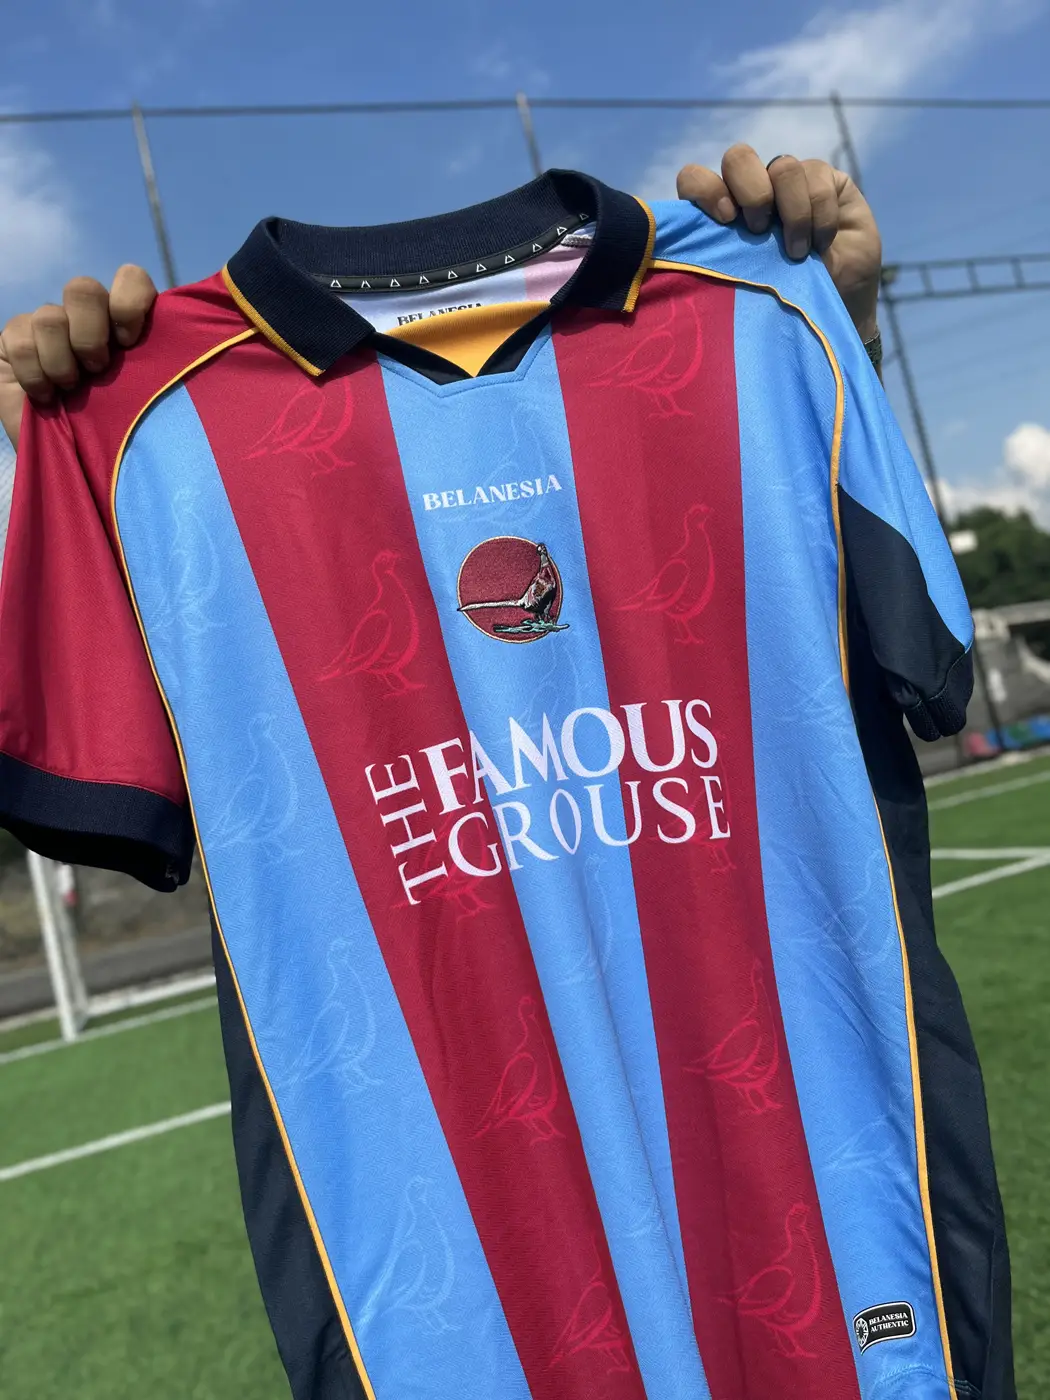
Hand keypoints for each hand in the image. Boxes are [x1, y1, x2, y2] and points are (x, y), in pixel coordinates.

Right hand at [0, 265, 156, 448]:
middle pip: (82, 288)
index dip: (129, 301)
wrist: (76, 465)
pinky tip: (45, 396)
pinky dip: (34, 373)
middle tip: (97, 369)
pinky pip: (20, 339)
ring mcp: (48, 326)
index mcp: (125, 323)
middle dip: (89, 332)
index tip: (130, 342)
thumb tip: (217, 339)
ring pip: (49, 315)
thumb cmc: (123, 435)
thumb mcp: (153, 402)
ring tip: (70, 390)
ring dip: (61, 360)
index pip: (129, 278)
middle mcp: (87, 318)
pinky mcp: (15, 341)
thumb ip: (168, 367)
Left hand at [676, 145, 881, 341]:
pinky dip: (820, 217)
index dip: (705, 189)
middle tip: (761, 231)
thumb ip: (720, 263)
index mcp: (721, 211)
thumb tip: (690, 262)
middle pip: (738, 157)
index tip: (726, 219)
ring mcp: (787, 179)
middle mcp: (751, 188)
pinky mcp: (823, 178)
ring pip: (783, 167)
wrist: (839, 298)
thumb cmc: (782, 297)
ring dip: (793, 214)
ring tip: (797, 253)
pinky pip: (817, 179)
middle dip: (752, 193)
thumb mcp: (745, 284)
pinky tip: (821, 243)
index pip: (695, 178)